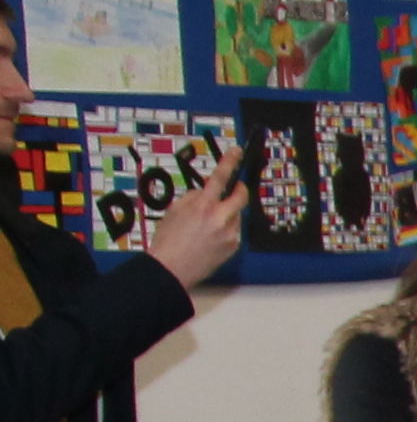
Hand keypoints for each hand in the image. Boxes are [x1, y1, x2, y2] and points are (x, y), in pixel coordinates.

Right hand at [147, 161, 243, 285]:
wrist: (171, 269)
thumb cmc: (168, 240)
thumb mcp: (175, 210)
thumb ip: (195, 197)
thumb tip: (208, 190)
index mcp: (203, 206)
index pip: (220, 177)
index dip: (230, 162)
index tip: (236, 152)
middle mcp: (220, 218)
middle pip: (241, 196)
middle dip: (237, 190)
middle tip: (230, 190)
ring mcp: (230, 233)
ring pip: (236, 215)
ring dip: (227, 213)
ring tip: (206, 225)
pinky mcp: (234, 246)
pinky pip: (234, 230)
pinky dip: (226, 229)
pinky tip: (209, 238)